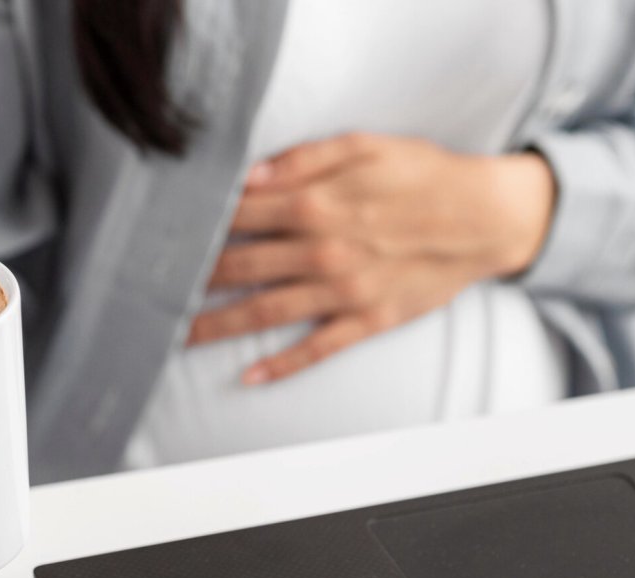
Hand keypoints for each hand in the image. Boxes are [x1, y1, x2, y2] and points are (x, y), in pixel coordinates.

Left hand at [188, 132, 554, 384]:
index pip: (240, 215)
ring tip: (177, 334)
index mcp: (318, 203)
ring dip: (218, 324)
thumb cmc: (424, 175)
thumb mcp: (366, 145)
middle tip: (150, 289)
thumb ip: (305, 158)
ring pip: (266, 311)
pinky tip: (249, 375)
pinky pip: (317, 347)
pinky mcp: (368, 319)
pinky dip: (283, 363)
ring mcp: (344, 290)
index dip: (198, 223)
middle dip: (192, 277)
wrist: (485, 218)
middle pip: (241, 266)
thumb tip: (252, 175)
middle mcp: (323, 250)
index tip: (162, 231)